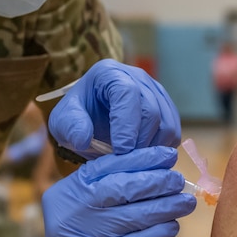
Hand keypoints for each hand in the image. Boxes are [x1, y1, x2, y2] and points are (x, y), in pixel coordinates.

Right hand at [29, 146, 195, 236]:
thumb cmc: (84, 235)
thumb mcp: (84, 204)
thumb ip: (110, 183)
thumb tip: (158, 165)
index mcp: (70, 190)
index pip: (108, 166)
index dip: (141, 158)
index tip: (168, 155)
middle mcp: (75, 210)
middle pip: (122, 188)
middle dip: (156, 181)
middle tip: (178, 180)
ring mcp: (89, 236)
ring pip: (136, 215)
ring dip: (167, 207)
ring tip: (186, 202)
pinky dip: (161, 232)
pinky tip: (173, 226)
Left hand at [48, 59, 180, 156]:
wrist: (89, 118)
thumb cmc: (76, 117)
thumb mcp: (63, 121)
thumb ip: (70, 127)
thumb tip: (83, 138)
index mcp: (110, 73)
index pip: (128, 93)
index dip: (127, 124)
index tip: (120, 151)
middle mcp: (138, 77)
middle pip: (151, 110)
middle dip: (140, 142)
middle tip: (125, 163)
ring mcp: (156, 92)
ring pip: (167, 123)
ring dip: (152, 149)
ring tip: (133, 162)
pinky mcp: (166, 109)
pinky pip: (174, 133)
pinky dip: (161, 150)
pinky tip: (143, 158)